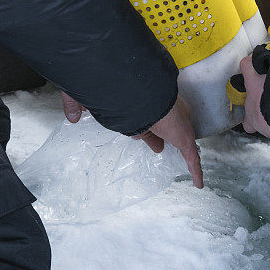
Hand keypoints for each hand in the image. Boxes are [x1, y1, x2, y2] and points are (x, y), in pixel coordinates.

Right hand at [62, 90, 202, 187]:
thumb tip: (71, 117)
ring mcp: (176, 123)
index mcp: (145, 100)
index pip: (145, 117)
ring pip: (179, 139)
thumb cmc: (117, 87)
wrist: (136, 87)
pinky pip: (192, 156)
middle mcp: (163, 110)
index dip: (142, 129)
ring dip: (179, 149)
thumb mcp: (96, 100)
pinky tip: (199, 182)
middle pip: (163, 127)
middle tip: (157, 146)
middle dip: (159, 136)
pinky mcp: (184, 136)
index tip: (140, 135)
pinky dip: (196, 169)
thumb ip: (79, 104)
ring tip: (182, 162)